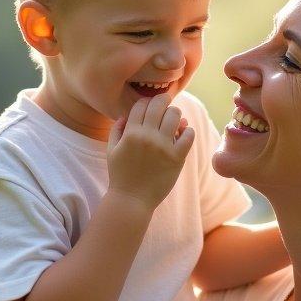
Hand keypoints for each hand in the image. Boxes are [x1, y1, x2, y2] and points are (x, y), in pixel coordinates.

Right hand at [107, 94, 195, 210]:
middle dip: (163, 100)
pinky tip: (184, 132)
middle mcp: (148, 137)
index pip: (141, 104)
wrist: (132, 199)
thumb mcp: (112, 150)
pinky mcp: (177, 158)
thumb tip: (125, 115)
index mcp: (131, 133)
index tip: (151, 104)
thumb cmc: (120, 175)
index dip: (146, 101)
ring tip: (175, 119)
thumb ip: (116, 130)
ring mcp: (163, 147)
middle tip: (166, 102)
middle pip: (159, 105)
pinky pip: (188, 135)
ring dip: (176, 114)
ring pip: (175, 116)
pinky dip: (188, 130)